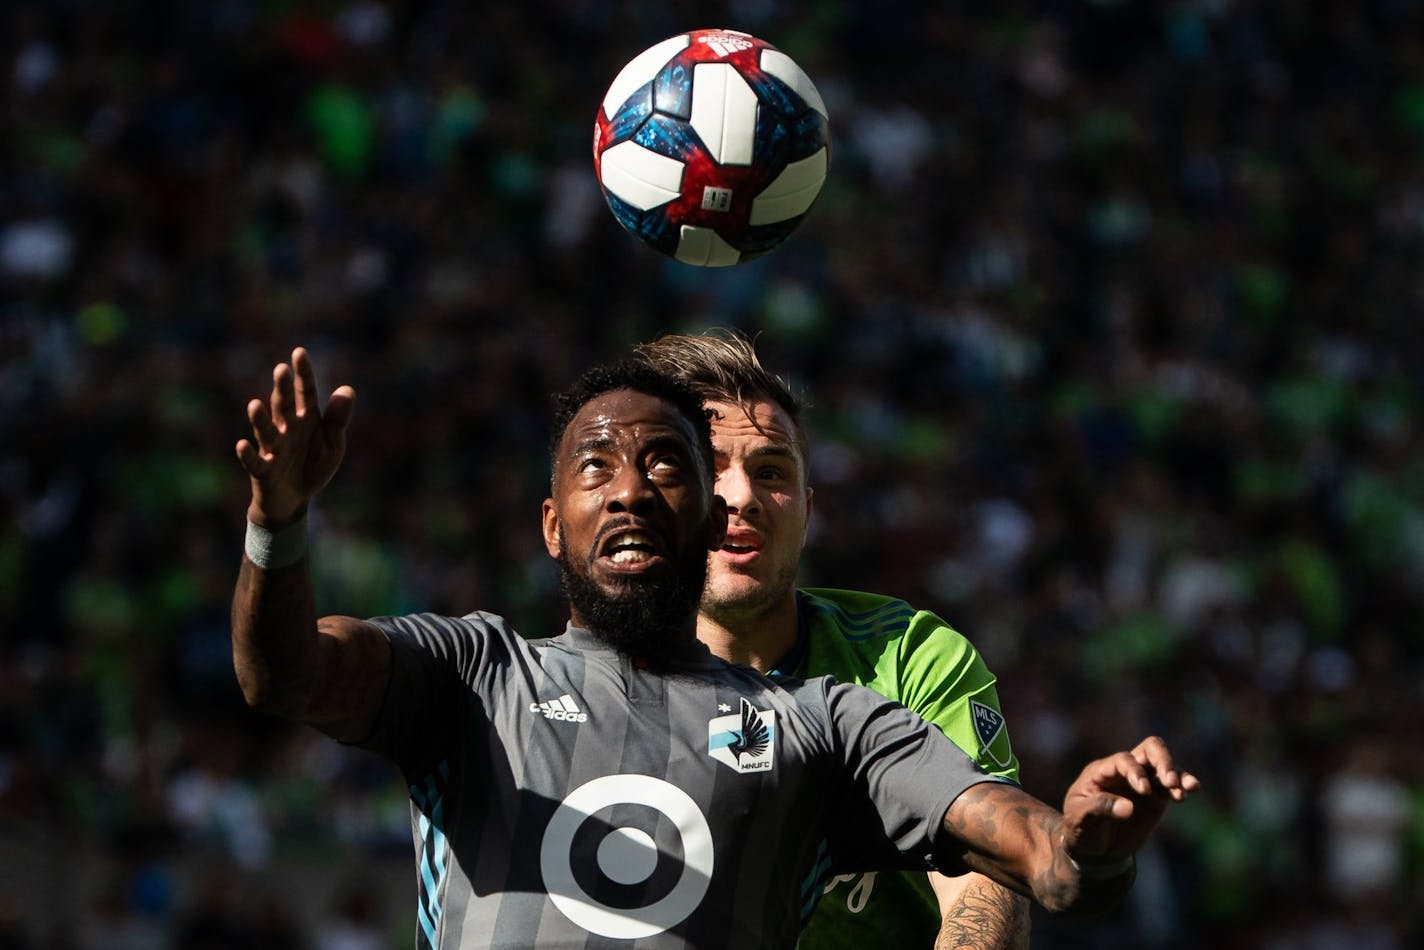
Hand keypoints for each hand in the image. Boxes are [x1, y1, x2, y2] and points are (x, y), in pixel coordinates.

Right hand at [236, 347, 354, 526]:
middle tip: (280, 369)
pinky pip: (254, 461)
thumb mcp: (332, 444)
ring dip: (260, 420)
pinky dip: (248, 454)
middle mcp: (287, 429)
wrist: (294, 499)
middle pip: (284, 407)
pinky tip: (242, 444)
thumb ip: (337, 419)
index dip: (303, 374)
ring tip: (255, 404)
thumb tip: (348, 389)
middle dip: (283, 390)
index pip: (306, 393)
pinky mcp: (263, 470)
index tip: (299, 352)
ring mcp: (273, 448)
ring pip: (266, 431)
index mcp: (306, 419)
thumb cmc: (312, 465)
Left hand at [1059, 736, 1199, 865]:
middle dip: (1163, 760)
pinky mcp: (1156, 797)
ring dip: (1177, 773)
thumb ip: (1100, 808)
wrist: (1094, 848)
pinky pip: (1173, 786)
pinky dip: (1183, 786)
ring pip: (1165, 765)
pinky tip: (1189, 791)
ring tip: (1187, 788)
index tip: (1144, 790)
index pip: (1123, 760)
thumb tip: (1128, 807)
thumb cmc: (1080, 829)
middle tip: (1170, 780)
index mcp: (1102, 771)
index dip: (1135, 771)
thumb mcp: (1079, 818)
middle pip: (1149, 749)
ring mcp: (1143, 782)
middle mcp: (1124, 771)